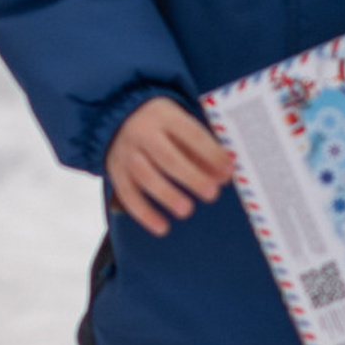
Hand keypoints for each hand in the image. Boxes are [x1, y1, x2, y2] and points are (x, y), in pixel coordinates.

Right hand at [106, 97, 233, 235]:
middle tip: (212, 194)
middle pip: (168, 157)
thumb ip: (203, 150)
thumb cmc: (162, 126)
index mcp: (166, 116)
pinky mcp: (116, 171)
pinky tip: (162, 228)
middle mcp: (143, 132)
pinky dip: (144, 213)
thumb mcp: (181, 125)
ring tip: (186, 210)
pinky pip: (128, 194)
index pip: (191, 134)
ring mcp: (127, 152)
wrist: (117, 117)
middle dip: (191, 177)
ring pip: (146, 176)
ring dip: (167, 195)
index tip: (229, 171)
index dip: (212, 153)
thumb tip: (224, 175)